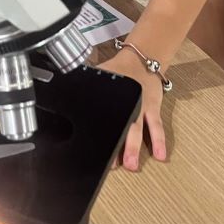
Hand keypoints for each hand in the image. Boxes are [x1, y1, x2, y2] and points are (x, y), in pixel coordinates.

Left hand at [97, 48, 166, 171]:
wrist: (141, 59)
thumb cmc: (119, 70)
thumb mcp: (99, 74)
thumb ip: (85, 83)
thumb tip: (63, 88)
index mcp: (110, 95)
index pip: (100, 114)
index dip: (96, 131)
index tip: (92, 147)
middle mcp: (125, 101)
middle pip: (119, 125)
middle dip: (115, 146)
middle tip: (111, 164)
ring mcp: (140, 105)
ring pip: (137, 129)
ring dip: (134, 147)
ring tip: (132, 164)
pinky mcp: (153, 107)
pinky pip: (156, 125)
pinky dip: (159, 141)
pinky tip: (160, 155)